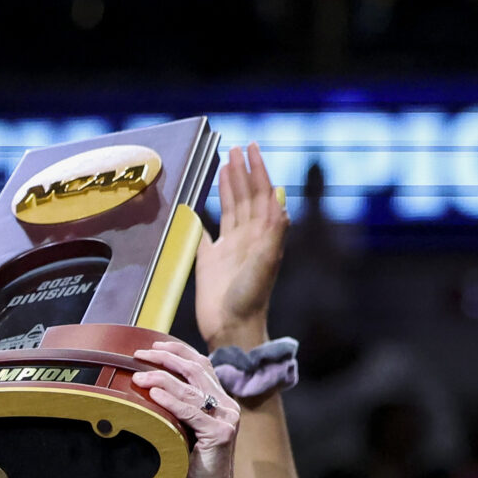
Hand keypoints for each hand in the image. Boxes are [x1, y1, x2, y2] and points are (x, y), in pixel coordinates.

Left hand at [129, 338, 238, 477]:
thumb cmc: (190, 471)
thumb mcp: (180, 432)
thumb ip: (173, 412)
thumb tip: (142, 390)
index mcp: (220, 403)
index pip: (200, 365)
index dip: (177, 352)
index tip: (152, 347)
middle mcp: (227, 406)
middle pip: (196, 368)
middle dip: (166, 356)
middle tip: (140, 354)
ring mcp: (226, 419)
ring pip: (191, 387)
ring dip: (161, 377)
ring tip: (138, 375)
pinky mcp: (221, 433)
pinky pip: (190, 411)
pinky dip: (170, 400)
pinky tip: (153, 393)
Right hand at [194, 142, 284, 348]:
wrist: (233, 329)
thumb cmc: (251, 300)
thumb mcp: (266, 263)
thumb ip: (273, 232)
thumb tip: (280, 199)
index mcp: (261, 235)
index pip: (260, 194)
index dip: (257, 170)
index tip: (252, 148)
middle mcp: (247, 238)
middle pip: (246, 196)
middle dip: (242, 172)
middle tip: (236, 148)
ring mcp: (228, 249)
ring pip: (230, 209)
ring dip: (228, 186)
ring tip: (225, 164)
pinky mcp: (209, 261)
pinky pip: (204, 234)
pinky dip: (201, 219)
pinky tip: (197, 207)